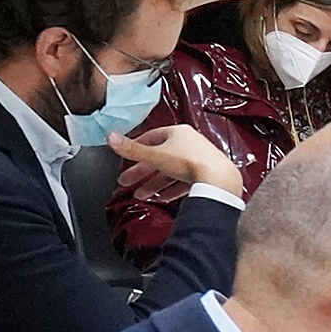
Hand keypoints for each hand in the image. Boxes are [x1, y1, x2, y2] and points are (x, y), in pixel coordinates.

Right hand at [109, 124, 242, 194]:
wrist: (219, 180)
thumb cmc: (191, 162)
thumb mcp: (155, 155)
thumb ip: (132, 149)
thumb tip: (111, 137)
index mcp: (179, 133)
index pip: (152, 137)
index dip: (137, 147)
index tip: (127, 156)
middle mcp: (190, 144)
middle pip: (160, 158)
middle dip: (142, 171)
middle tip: (126, 181)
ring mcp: (199, 160)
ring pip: (171, 172)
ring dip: (154, 184)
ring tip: (140, 195)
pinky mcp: (206, 176)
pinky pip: (184, 183)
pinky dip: (171, 190)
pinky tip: (162, 198)